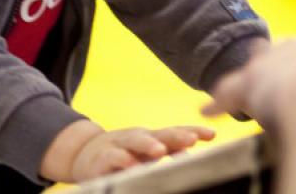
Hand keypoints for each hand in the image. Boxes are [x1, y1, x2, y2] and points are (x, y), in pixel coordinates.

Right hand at [41, 120, 214, 182]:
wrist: (83, 155)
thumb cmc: (124, 156)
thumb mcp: (147, 155)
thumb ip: (168, 152)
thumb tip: (191, 154)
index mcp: (153, 138)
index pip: (176, 132)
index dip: (193, 131)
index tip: (212, 134)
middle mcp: (138, 138)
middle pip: (159, 134)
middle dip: (176, 135)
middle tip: (191, 139)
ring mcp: (119, 146)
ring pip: (135, 141)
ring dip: (148, 145)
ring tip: (160, 151)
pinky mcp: (101, 159)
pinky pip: (112, 158)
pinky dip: (122, 160)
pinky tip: (131, 164)